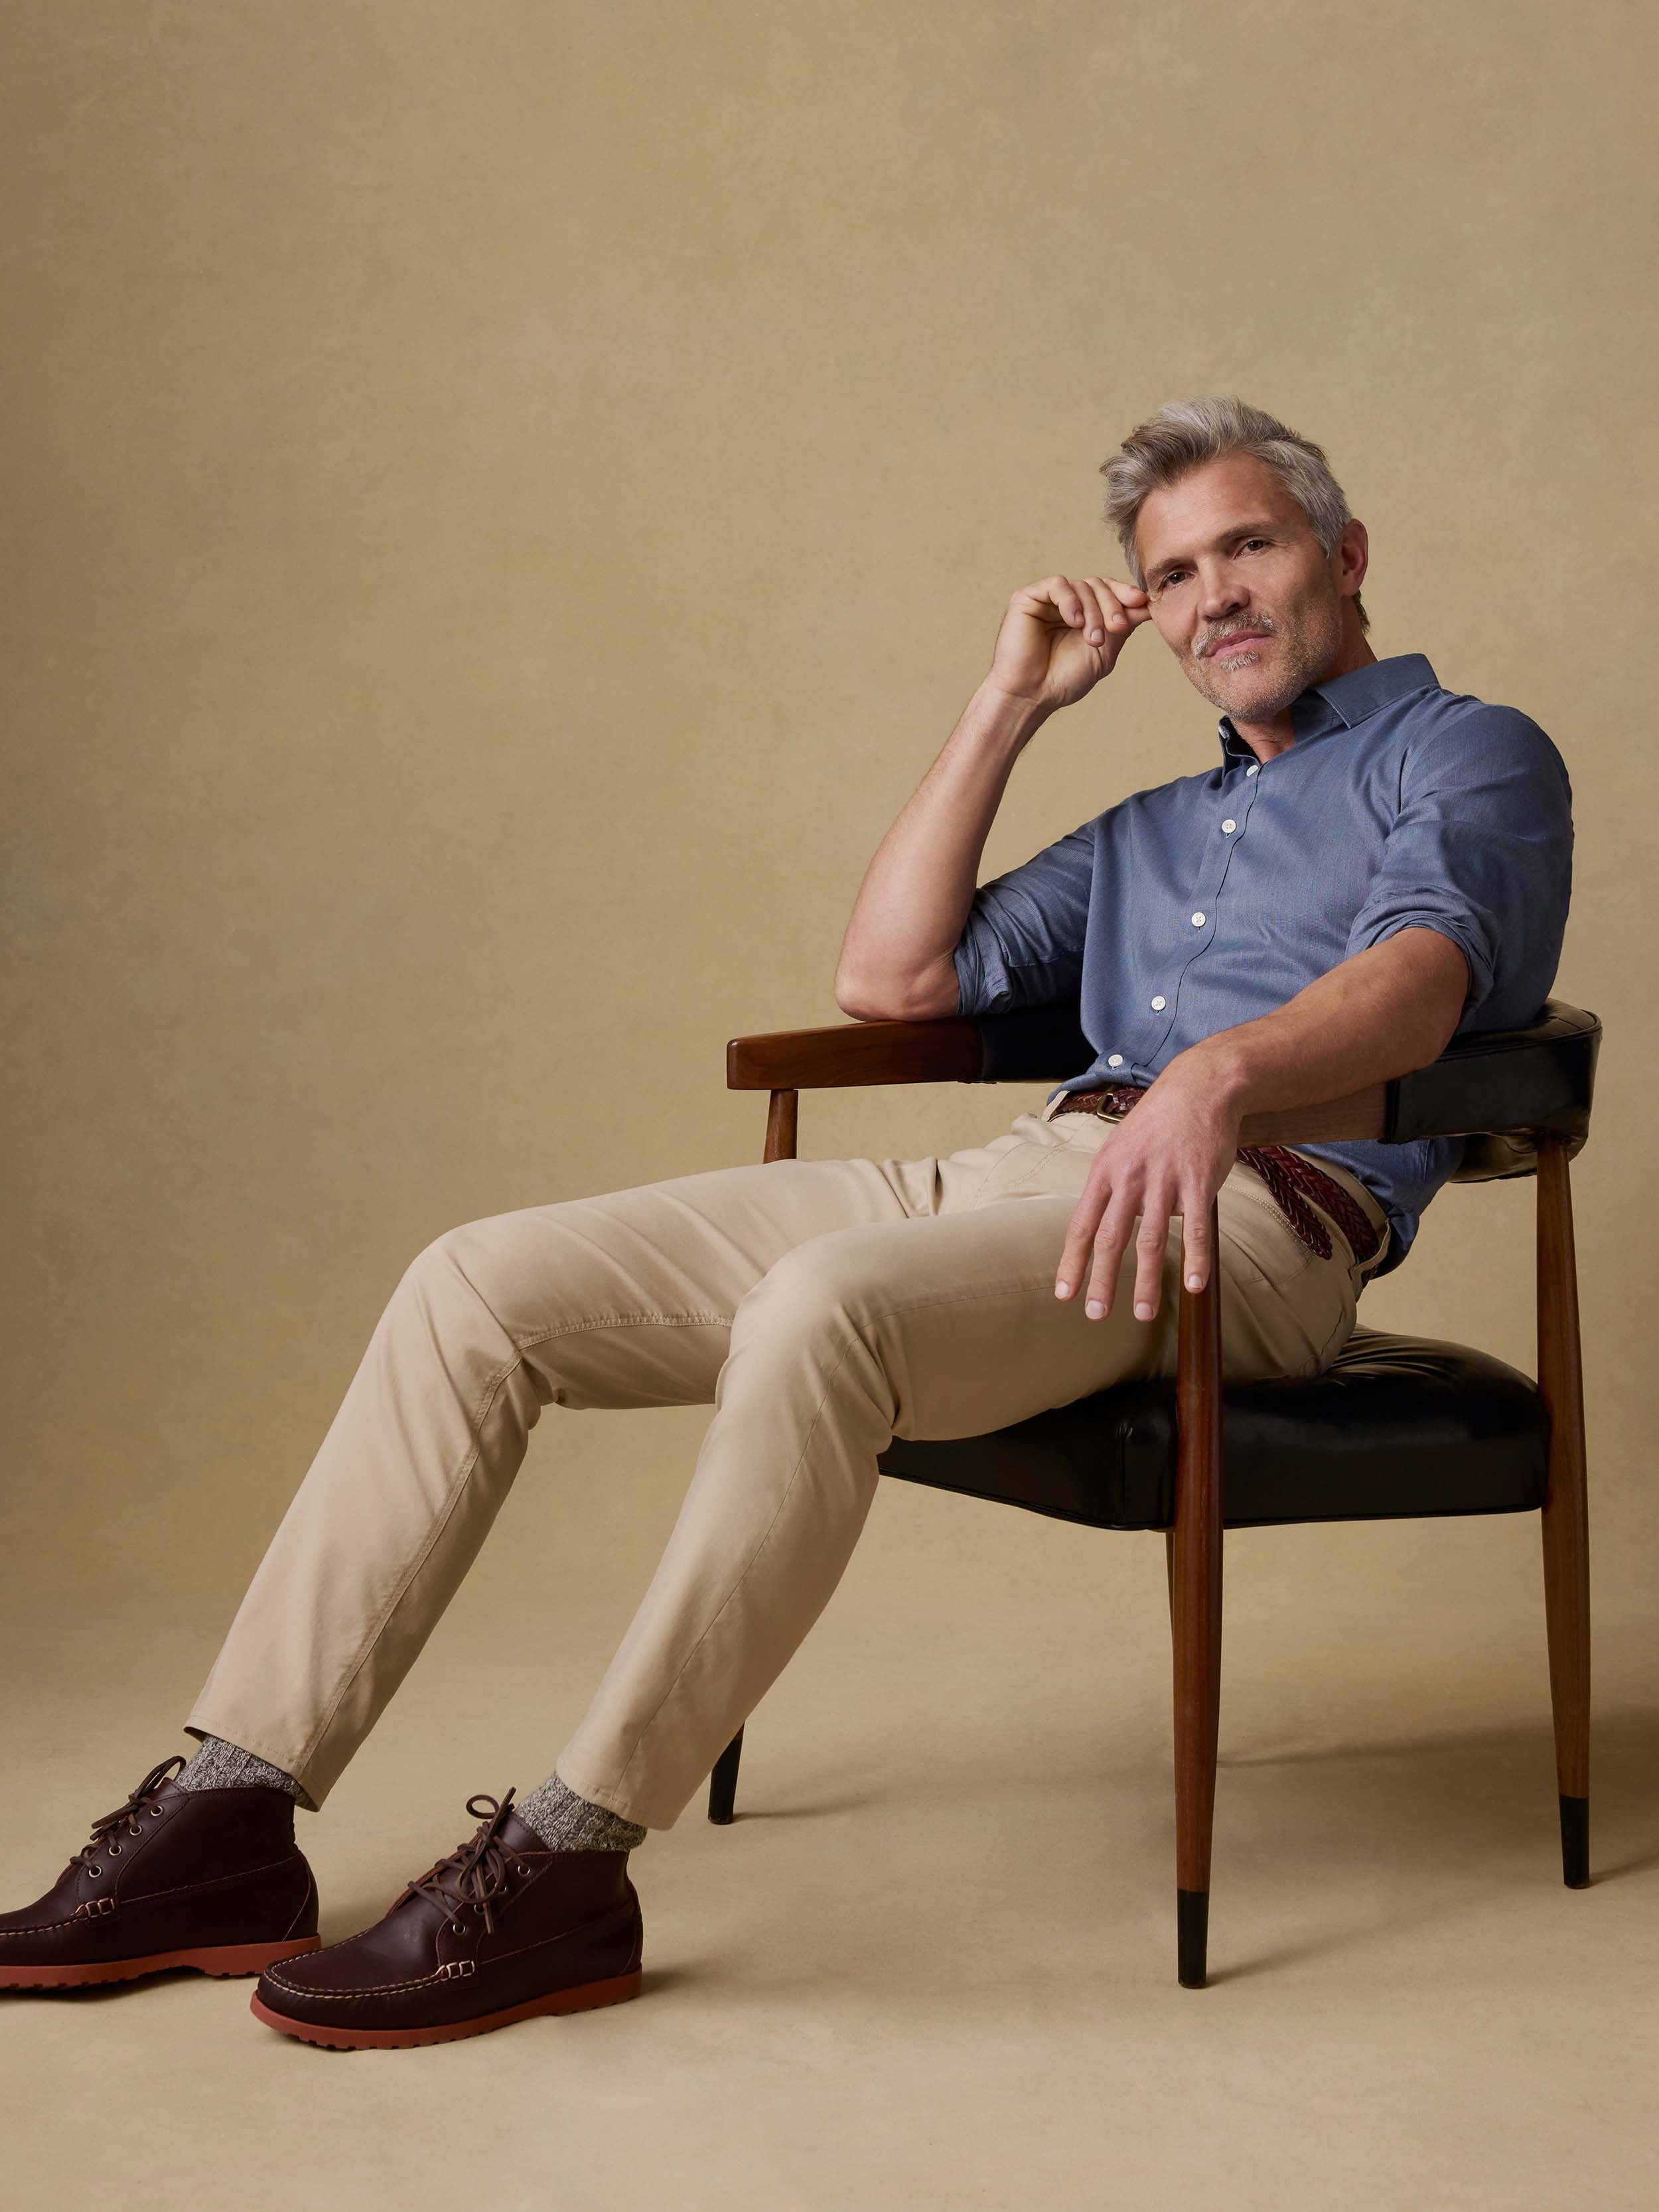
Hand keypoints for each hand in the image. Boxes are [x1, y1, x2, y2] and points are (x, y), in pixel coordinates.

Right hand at [986, 574, 1152, 712]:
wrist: (1032, 695)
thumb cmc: (1064, 679)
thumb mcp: (1105, 652)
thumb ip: (1123, 626)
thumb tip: (1149, 603)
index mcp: (1084, 615)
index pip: (1108, 592)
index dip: (1125, 593)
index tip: (1141, 603)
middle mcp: (1067, 604)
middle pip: (1098, 586)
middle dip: (1112, 605)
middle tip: (1116, 629)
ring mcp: (1047, 600)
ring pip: (1081, 586)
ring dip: (1093, 612)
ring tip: (1092, 639)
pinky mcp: (1028, 598)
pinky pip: (1057, 585)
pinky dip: (1071, 601)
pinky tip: (1073, 622)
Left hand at [1052, 1059, 1240, 1321]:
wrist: (1199, 1088)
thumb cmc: (1157, 1122)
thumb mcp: (1120, 1147)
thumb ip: (1111, 1186)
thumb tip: (1100, 1223)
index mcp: (1105, 1172)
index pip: (1081, 1225)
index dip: (1072, 1262)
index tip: (1064, 1294)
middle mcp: (1130, 1179)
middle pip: (1109, 1239)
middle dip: (1101, 1281)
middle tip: (1095, 1315)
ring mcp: (1165, 1181)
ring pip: (1150, 1240)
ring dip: (1146, 1281)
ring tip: (1142, 1313)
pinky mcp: (1199, 1181)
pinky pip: (1196, 1227)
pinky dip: (1195, 1258)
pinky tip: (1192, 1284)